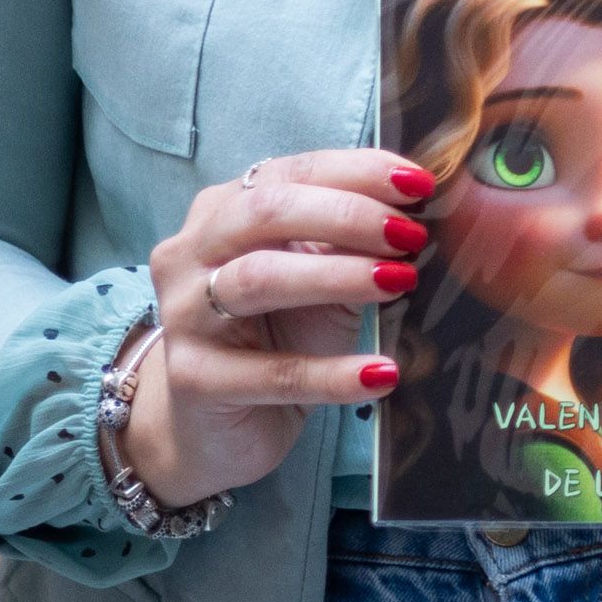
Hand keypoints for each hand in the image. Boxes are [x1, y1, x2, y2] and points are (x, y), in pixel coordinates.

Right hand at [123, 147, 434, 507]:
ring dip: (338, 276)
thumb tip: (417, 203)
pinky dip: (334, 373)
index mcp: (222, 212)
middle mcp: (189, 254)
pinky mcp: (194, 382)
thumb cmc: (277, 336)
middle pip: (265, 212)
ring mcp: (183, 316)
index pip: (289, 174)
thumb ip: (349, 237)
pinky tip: (382, 374)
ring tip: (400, 282)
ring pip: (259, 278)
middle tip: (410, 234)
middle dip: (347, 216)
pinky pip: (272, 373)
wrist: (218, 428)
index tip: (419, 185)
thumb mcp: (318, 276)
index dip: (356, 173)